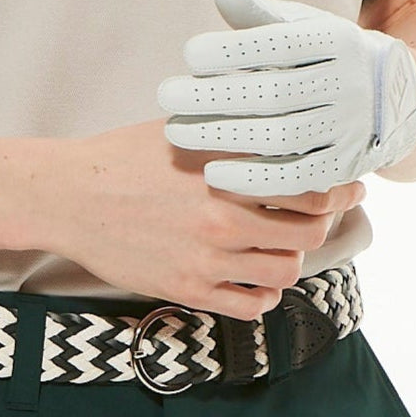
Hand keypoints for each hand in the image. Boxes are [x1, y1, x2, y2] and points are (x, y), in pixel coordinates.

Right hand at [38, 118, 367, 320]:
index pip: (311, 187)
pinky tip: (256, 280)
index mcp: (225, 173)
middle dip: (320, 225)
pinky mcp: (186, 290)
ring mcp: (205, 259)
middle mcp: (221, 218)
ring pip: (284, 272)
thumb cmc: (123, 157)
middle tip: (316, 219)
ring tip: (280, 247)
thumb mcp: (182, 127)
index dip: (339, 189)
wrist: (69, 198)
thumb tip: (278, 108)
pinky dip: (263, 296)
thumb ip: (232, 126)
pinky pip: (250, 307)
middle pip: (308, 234)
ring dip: (290, 260)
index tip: (346, 187)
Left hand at [156, 0, 415, 195]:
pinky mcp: (341, 169)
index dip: (233, 50)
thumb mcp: (306, 27)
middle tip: (166, 96)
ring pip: (280, 138)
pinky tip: (211, 173)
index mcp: (338, 41)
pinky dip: (251, 179)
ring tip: (176, 132)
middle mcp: (347, 85)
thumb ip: (263, 16)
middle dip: (214, 97)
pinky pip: (293, 179)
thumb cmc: (328, 57)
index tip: (189, 54)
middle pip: (274, 94)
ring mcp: (347, 130)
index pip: (281, 44)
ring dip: (223, 137)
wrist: (395, 100)